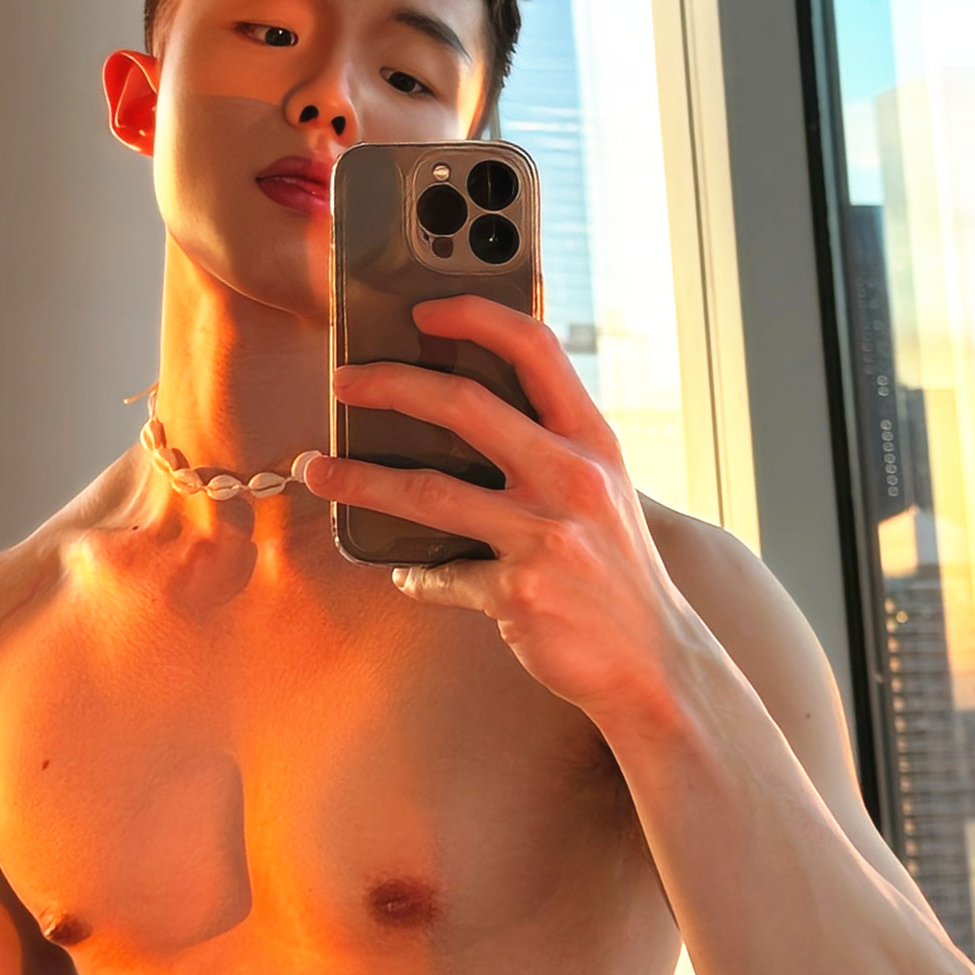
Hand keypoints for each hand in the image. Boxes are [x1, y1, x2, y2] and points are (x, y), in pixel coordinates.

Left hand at [303, 294, 705, 720]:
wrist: (655, 663)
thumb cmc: (618, 573)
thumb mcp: (603, 493)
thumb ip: (549, 451)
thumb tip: (462, 420)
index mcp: (593, 441)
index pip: (534, 348)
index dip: (474, 316)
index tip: (422, 311)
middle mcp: (571, 479)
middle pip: (464, 408)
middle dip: (389, 386)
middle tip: (344, 384)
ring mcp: (545, 537)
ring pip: (427, 492)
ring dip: (359, 480)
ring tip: (319, 471)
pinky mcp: (518, 593)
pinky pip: (442, 575)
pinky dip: (416, 574)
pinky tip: (405, 572)